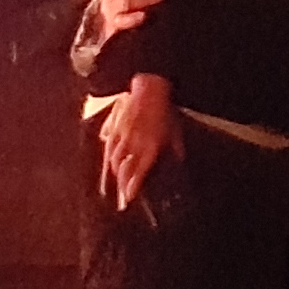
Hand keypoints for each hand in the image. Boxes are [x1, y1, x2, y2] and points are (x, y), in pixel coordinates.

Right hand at [99, 76, 176, 213]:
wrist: (150, 88)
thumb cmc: (165, 111)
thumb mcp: (175, 131)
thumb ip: (176, 149)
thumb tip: (179, 161)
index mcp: (150, 147)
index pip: (138, 172)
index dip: (132, 187)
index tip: (130, 198)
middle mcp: (135, 144)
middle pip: (124, 170)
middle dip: (122, 186)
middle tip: (121, 199)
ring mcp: (124, 135)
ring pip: (115, 160)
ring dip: (116, 173)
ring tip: (118, 183)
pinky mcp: (117, 127)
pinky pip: (109, 146)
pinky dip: (108, 157)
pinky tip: (109, 163)